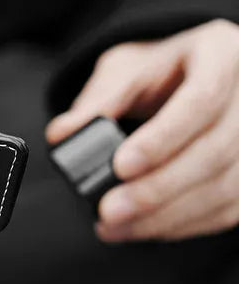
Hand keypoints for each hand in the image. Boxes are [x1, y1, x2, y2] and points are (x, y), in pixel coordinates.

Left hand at [46, 20, 238, 242]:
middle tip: (109, 210)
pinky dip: (185, 224)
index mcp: (221, 54)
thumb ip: (97, 102)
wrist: (188, 76)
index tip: (120, 166)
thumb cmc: (158, 70)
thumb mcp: (125, 71)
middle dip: (157, 189)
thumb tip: (61, 135)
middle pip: (215, 151)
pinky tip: (146, 228)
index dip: (162, 139)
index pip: (200, 100)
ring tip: (117, 226)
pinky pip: (229, 208)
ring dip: (167, 216)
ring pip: (225, 187)